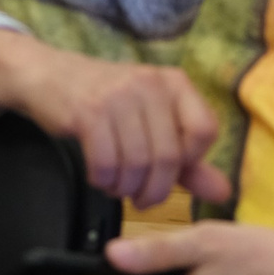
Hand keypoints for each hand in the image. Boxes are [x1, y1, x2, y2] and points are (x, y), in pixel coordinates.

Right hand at [0, 34, 231, 208]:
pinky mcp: (89, 112)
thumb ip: (189, 162)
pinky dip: (104, 180)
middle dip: (155, 189)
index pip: (205, 130)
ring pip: (138, 164)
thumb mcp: (152, 123)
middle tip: (140, 198)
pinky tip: (99, 176)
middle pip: (170, 156)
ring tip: (117, 185)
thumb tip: (224, 193)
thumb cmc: (107, 103)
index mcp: (174, 83)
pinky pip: (107, 163)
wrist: (50, 76)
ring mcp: (119, 96)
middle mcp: (151, 84)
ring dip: (126, 188)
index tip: (169, 171)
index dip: (189, 161)